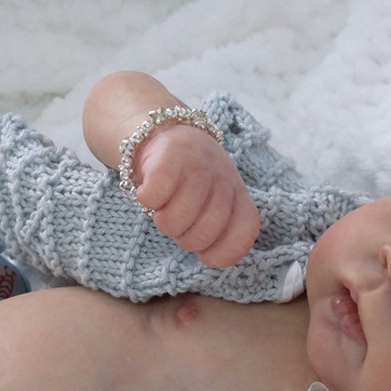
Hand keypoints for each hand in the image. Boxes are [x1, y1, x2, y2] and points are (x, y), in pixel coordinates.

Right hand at [132, 124, 260, 267]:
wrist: (168, 134)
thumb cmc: (193, 185)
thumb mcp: (216, 209)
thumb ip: (221, 234)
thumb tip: (207, 256)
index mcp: (241, 199)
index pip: (242, 237)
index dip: (219, 252)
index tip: (205, 249)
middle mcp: (225, 181)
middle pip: (203, 235)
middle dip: (187, 238)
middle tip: (183, 221)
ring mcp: (198, 168)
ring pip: (175, 222)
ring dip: (165, 221)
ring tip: (167, 208)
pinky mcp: (169, 157)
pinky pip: (155, 198)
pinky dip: (148, 200)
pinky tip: (152, 192)